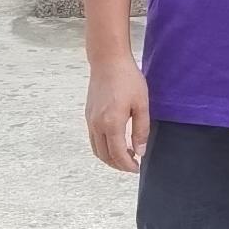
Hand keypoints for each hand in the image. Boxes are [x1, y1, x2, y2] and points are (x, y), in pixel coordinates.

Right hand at [86, 57, 150, 172]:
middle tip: (132, 164)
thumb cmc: (128, 79)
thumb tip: (140, 151)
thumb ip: (141, 130)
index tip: (137, 168)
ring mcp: (90, 120)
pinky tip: (115, 141)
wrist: (108, 60)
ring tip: (125, 154)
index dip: (128, 165)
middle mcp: (97, 125)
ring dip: (109, 157)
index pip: (118, 155)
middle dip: (118, 165)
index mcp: (111, 124)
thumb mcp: (141, 104)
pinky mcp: (88, 114)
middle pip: (105, 156)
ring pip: (96, 149)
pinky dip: (102, 147)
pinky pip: (93, 138)